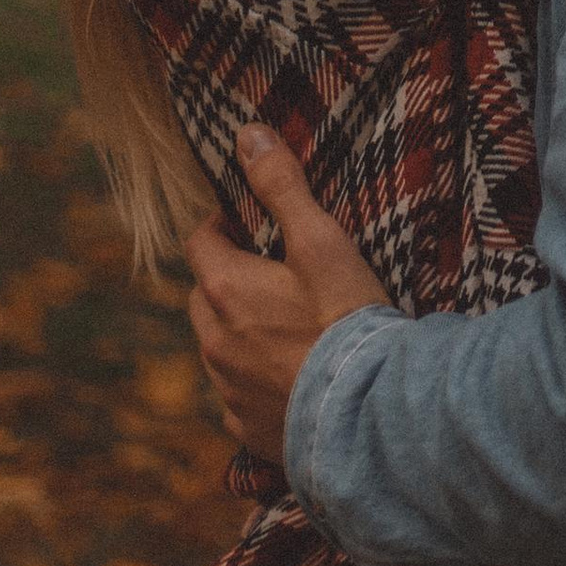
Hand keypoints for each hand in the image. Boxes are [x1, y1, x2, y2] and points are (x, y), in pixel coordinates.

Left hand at [186, 125, 391, 467]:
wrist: (366, 412)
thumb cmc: (344, 319)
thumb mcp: (319, 240)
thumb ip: (281, 186)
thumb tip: (246, 135)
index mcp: (225, 290)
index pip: (199, 242)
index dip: (220, 225)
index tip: (247, 222)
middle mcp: (214, 343)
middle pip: (201, 298)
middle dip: (224, 280)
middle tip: (268, 271)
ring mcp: (228, 391)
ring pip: (217, 349)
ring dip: (237, 332)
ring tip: (283, 326)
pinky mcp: (248, 430)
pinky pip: (236, 399)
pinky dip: (252, 382)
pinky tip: (287, 379)